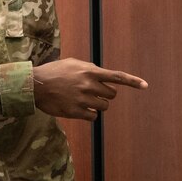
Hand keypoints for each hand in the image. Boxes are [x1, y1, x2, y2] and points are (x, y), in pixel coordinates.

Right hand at [32, 58, 146, 120]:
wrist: (36, 85)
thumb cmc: (54, 72)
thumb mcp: (73, 63)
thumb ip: (90, 69)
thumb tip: (102, 77)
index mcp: (89, 71)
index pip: (116, 76)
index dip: (133, 81)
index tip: (145, 86)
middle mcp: (88, 84)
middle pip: (111, 95)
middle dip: (105, 95)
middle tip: (92, 92)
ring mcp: (82, 99)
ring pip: (103, 107)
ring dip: (97, 105)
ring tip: (83, 100)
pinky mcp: (76, 111)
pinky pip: (93, 117)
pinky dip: (90, 114)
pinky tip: (80, 109)